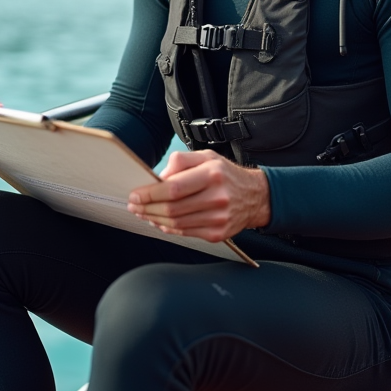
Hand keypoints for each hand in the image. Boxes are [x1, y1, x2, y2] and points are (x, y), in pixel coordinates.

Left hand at [127, 150, 270, 241]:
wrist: (255, 196)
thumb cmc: (226, 175)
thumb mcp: (207, 156)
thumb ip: (181, 161)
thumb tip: (159, 176)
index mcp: (212, 175)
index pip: (173, 188)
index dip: (149, 194)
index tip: (135, 195)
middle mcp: (217, 197)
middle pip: (172, 209)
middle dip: (147, 208)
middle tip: (134, 206)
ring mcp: (218, 218)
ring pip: (176, 224)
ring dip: (154, 219)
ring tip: (144, 213)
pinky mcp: (218, 233)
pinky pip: (186, 233)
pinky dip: (168, 229)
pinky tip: (160, 222)